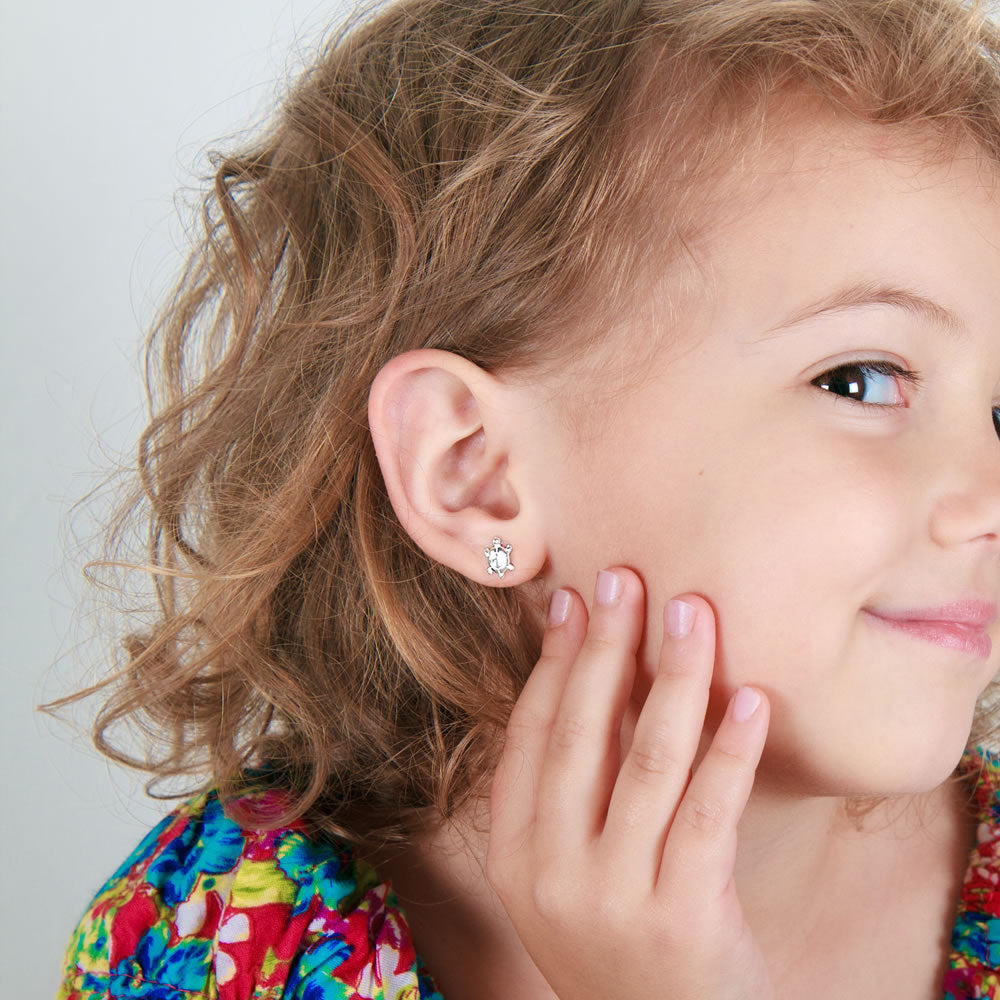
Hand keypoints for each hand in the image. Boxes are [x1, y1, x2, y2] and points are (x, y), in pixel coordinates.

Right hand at [486, 568, 772, 999]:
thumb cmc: (621, 945)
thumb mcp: (570, 877)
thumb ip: (569, 796)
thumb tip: (588, 677)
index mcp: (516, 855)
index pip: (529, 735)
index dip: (552, 662)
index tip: (573, 601)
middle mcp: (552, 872)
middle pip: (580, 734)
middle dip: (606, 647)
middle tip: (627, 580)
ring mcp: (615, 897)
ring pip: (646, 760)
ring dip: (672, 677)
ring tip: (694, 613)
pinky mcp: (685, 918)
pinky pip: (709, 812)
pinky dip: (731, 750)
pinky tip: (749, 699)